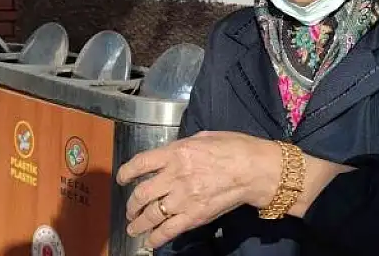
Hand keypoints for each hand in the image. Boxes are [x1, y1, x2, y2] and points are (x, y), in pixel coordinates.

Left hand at [116, 131, 280, 248]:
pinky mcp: (194, 216)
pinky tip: (149, 240)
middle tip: (131, 209)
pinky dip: (155, 238)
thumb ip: (181, 147)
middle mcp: (174, 176)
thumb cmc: (234, 148)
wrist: (255, 170)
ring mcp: (183, 198)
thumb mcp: (204, 137)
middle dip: (131, 204)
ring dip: (138, 223)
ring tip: (134, 227)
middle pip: (141, 194)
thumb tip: (169, 155)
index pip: (140, 164)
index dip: (126, 173)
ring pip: (150, 215)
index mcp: (176, 153)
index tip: (122, 179)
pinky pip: (168, 230)